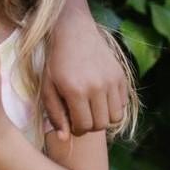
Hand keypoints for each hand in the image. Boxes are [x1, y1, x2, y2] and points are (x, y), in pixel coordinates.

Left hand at [42, 18, 127, 137]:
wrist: (73, 31)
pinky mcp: (121, 76)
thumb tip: (64, 139)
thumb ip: (55, 114)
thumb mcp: (48, 87)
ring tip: (91, 108)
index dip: (76, 129)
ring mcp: (111, 81)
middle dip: (90, 124)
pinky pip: (122, 104)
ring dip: (103, 117)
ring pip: (115, 118)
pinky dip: (113, 106)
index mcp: (75, 90)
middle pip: (100, 124)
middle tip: (81, 114)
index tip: (71, 122)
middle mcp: (96, 87)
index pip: (83, 126)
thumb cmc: (56, 61)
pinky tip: (100, 97)